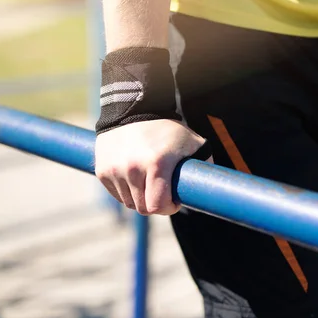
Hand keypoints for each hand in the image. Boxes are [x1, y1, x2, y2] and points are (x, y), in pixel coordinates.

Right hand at [95, 119, 210, 215]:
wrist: (133, 109)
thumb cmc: (168, 129)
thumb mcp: (192, 142)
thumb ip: (204, 163)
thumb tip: (214, 185)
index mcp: (157, 164)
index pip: (158, 206)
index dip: (168, 208)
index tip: (174, 201)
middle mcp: (133, 168)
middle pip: (143, 208)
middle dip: (156, 204)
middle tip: (163, 193)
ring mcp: (115, 170)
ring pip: (130, 203)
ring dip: (141, 198)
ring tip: (149, 181)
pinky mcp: (102, 171)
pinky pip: (117, 194)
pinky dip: (126, 191)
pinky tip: (135, 177)